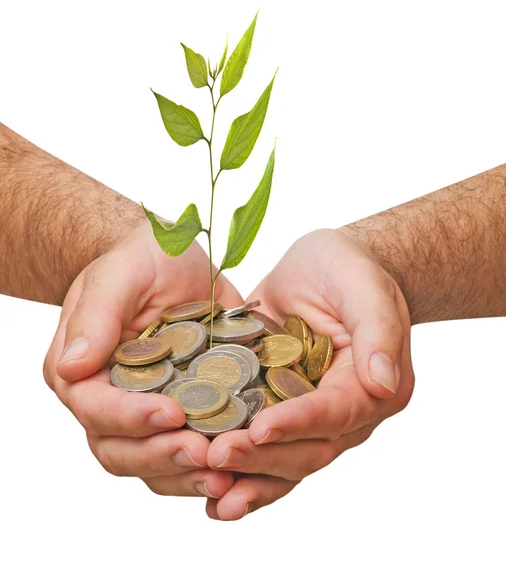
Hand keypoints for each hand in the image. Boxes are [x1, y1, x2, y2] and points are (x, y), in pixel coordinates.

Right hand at [44, 219, 242, 498]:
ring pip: (154, 465)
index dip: (131, 418)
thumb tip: (71, 367)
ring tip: (226, 474)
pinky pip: (188, 454)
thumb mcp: (120, 275)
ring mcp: (146, 414)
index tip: (173, 414)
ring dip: (188, 475)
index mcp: (82, 373)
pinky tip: (243, 467)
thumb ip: (96, 317)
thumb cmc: (141, 259)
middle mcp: (108, 403)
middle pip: (121, 451)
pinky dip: (211, 466)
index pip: (96, 410)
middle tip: (206, 454)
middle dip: (163, 456)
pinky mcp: (184, 413)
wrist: (172, 259)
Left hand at [206, 228, 413, 519]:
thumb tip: (383, 382)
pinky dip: (242, 474)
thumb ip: (378, 331)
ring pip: (284, 462)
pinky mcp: (278, 409)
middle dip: (262, 458)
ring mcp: (309, 416)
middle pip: (307, 450)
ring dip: (249, 481)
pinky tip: (212, 497)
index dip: (297, 423)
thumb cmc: (351, 271)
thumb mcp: (365, 288)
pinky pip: (263, 449)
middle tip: (215, 457)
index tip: (260, 429)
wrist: (329, 269)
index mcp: (370, 388)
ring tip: (211, 497)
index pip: (334, 414)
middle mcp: (344, 414)